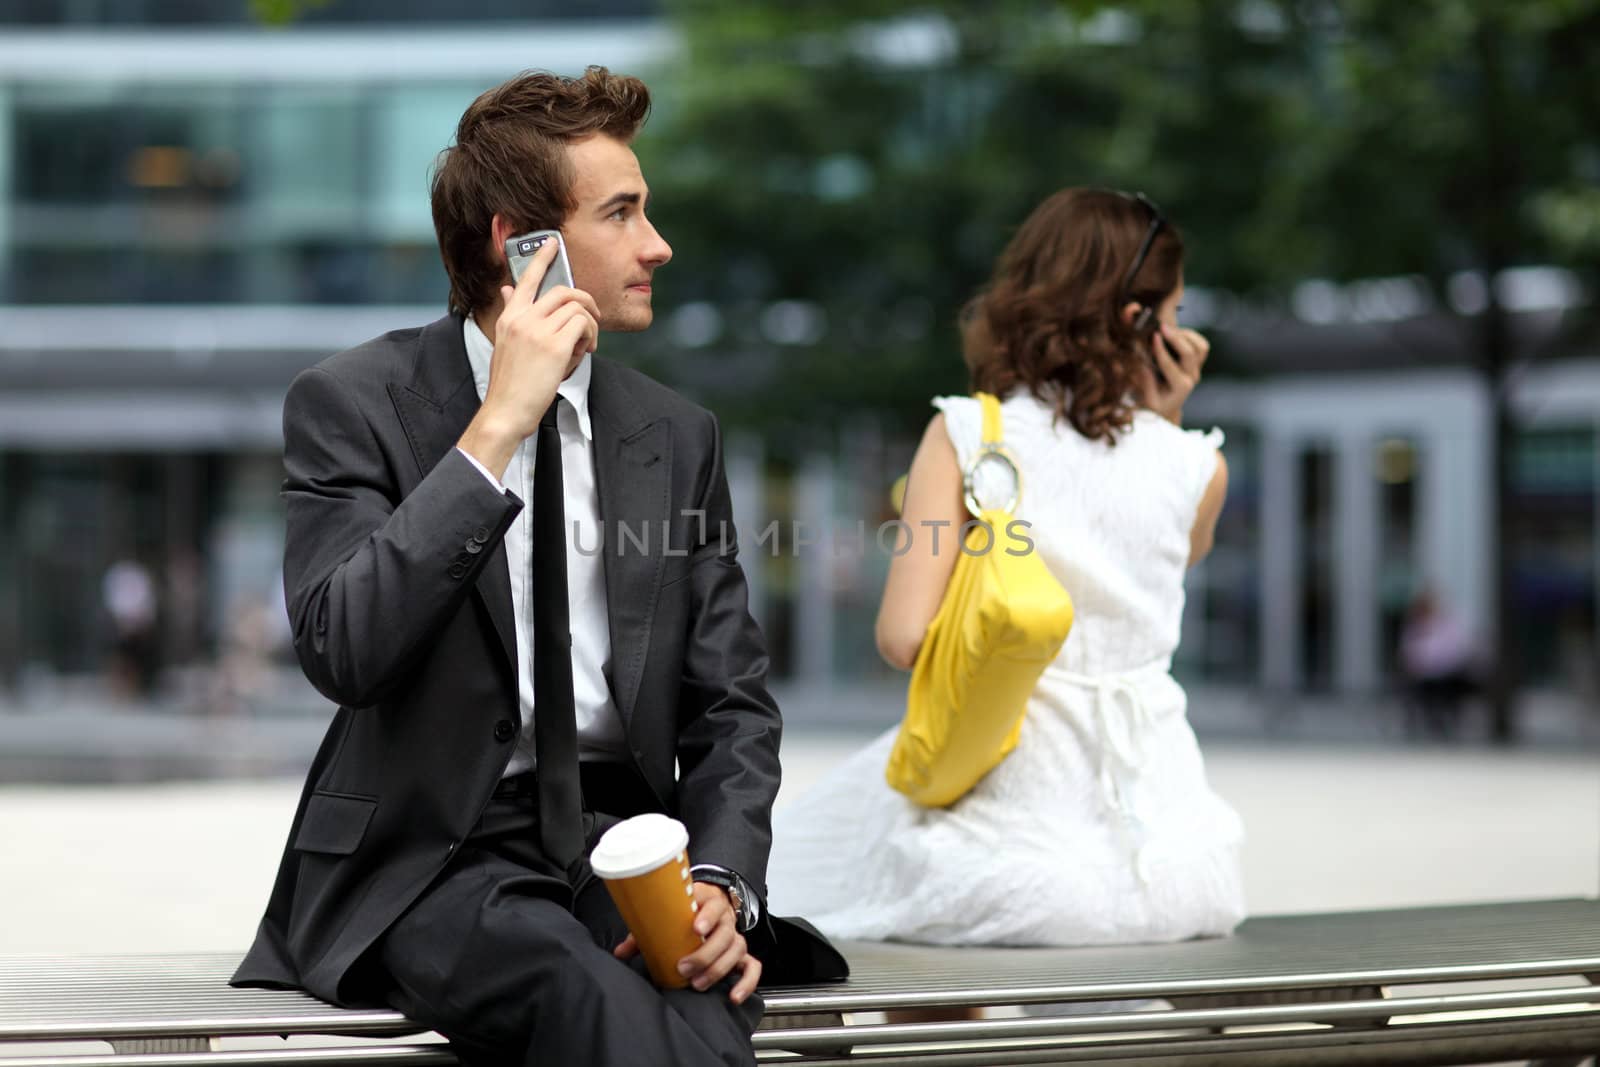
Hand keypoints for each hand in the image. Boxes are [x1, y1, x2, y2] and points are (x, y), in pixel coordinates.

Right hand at [458, 240, 601, 474]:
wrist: (505, 410)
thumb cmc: (509, 383)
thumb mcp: (505, 343)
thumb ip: (511, 315)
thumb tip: (508, 290)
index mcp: (510, 316)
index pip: (527, 278)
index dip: (542, 257)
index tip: (552, 243)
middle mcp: (522, 318)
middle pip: (564, 291)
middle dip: (585, 302)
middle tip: (590, 320)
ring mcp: (538, 330)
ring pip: (577, 307)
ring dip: (590, 325)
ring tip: (586, 345)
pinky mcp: (554, 345)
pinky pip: (583, 325)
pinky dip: (590, 336)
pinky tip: (584, 352)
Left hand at [614, 882, 760, 1003]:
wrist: (707, 904)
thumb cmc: (684, 911)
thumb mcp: (665, 914)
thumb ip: (645, 933)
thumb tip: (619, 952)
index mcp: (706, 901)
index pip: (713, 905)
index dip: (707, 916)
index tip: (695, 928)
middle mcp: (725, 918)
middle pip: (726, 934)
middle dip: (706, 954)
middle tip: (684, 967)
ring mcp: (734, 935)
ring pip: (737, 950)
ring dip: (718, 969)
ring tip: (698, 984)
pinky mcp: (741, 953)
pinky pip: (752, 967)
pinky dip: (747, 982)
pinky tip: (733, 996)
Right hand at [1138, 323, 1209, 424]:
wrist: (1168, 407)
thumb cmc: (1156, 403)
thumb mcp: (1148, 399)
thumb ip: (1146, 382)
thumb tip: (1142, 364)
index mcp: (1180, 388)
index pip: (1169, 365)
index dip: (1160, 350)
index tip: (1153, 337)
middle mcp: (1192, 377)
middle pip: (1190, 353)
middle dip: (1175, 338)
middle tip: (1161, 327)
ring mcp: (1197, 369)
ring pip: (1200, 347)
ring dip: (1186, 335)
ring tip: (1170, 329)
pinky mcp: (1198, 363)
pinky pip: (1202, 346)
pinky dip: (1192, 336)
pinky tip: (1177, 333)